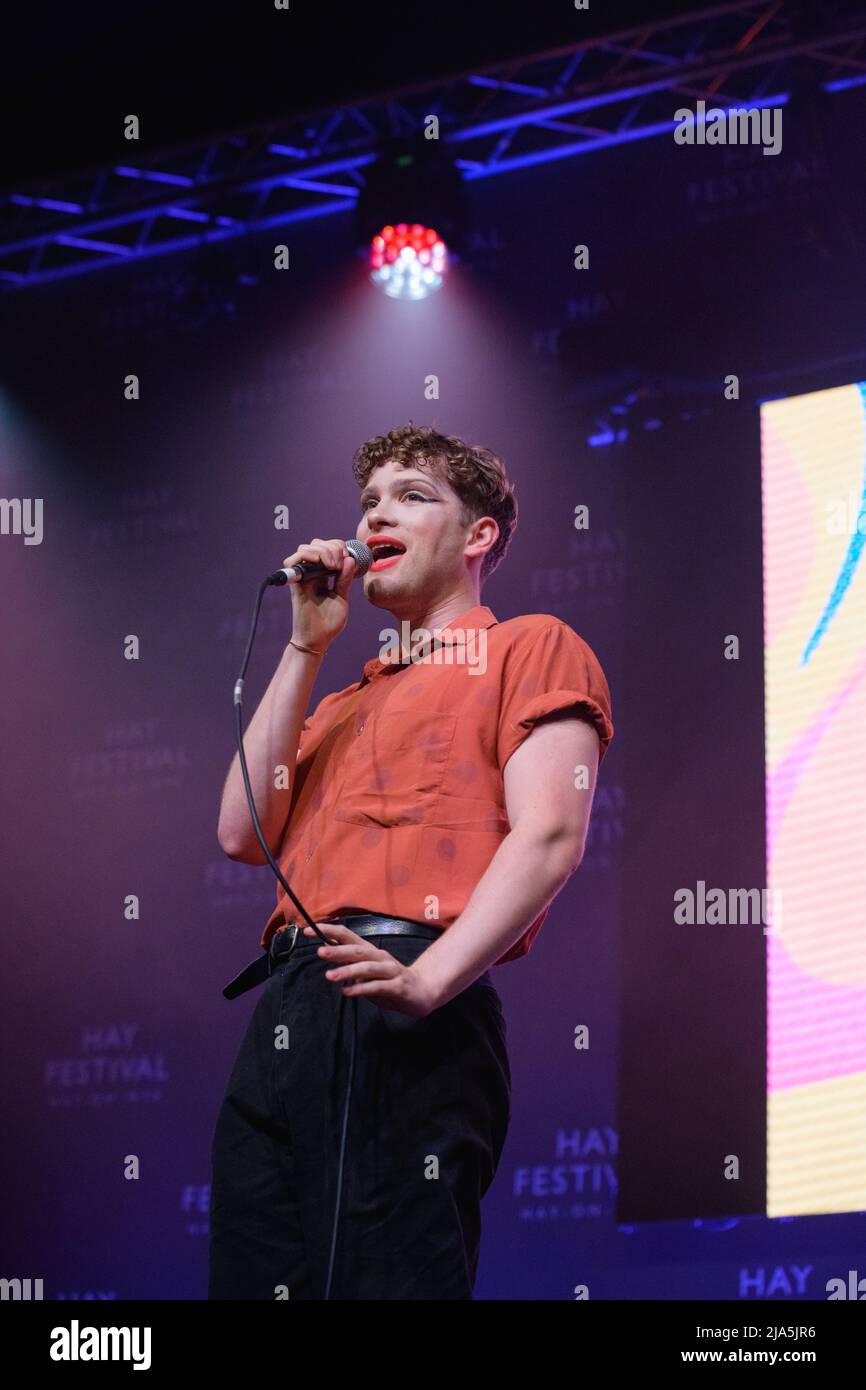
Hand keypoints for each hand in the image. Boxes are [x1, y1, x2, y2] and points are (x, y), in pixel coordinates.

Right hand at [284, 538, 358, 652]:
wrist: (317, 639)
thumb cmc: (329, 622)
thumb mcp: (342, 597)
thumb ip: (345, 578)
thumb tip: (350, 558)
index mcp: (323, 574)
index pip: (328, 548)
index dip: (339, 547)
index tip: (348, 560)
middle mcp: (311, 573)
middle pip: (317, 544)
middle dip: (333, 547)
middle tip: (340, 564)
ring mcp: (302, 577)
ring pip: (306, 548)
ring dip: (323, 551)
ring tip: (333, 566)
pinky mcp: (295, 583)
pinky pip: (293, 561)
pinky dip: (308, 556)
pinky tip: (323, 566)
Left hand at [303, 922, 438, 1017]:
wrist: (422, 991)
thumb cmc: (390, 980)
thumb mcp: (368, 970)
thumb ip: (350, 961)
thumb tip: (327, 949)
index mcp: (370, 951)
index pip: (348, 936)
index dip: (329, 932)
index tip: (308, 931)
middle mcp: (380, 957)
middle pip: (357, 950)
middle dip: (338, 951)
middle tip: (319, 952)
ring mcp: (390, 971)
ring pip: (367, 968)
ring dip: (348, 971)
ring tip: (330, 976)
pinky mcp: (397, 986)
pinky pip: (377, 987)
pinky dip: (362, 989)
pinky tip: (348, 992)